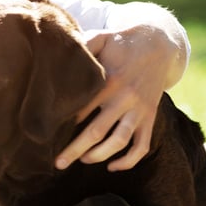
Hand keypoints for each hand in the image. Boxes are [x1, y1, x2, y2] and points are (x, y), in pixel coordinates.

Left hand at [56, 23, 181, 170]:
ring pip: (119, 141)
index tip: (46, 135)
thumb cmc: (120, 42)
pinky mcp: (150, 118)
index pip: (81, 109)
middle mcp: (124, 98)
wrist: (158, 44)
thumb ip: (81, 46)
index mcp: (108, 81)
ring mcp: (139, 110)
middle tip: (58, 163)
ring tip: (82, 160)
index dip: (63, 124)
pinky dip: (129, 161)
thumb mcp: (101, 38)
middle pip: (97, 131)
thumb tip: (54, 53)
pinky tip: (112, 167)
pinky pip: (142, 146)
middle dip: (75, 150)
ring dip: (99, 155)